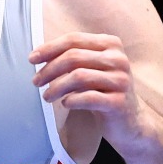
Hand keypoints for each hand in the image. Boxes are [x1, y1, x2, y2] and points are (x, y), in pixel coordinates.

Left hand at [32, 33, 145, 147]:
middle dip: (49, 69)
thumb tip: (38, 56)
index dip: (50, 48)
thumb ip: (74, 58)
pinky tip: (65, 103)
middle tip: (35, 81)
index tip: (32, 59)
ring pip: (79, 77)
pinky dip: (72, 100)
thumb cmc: (104, 93)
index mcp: (111, 45)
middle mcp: (119, 59)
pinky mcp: (119, 102)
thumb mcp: (93, 69)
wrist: (130, 123)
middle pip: (74, 57)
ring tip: (46, 96)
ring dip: (56, 86)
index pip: (74, 40)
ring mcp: (121, 81)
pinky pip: (88, 97)